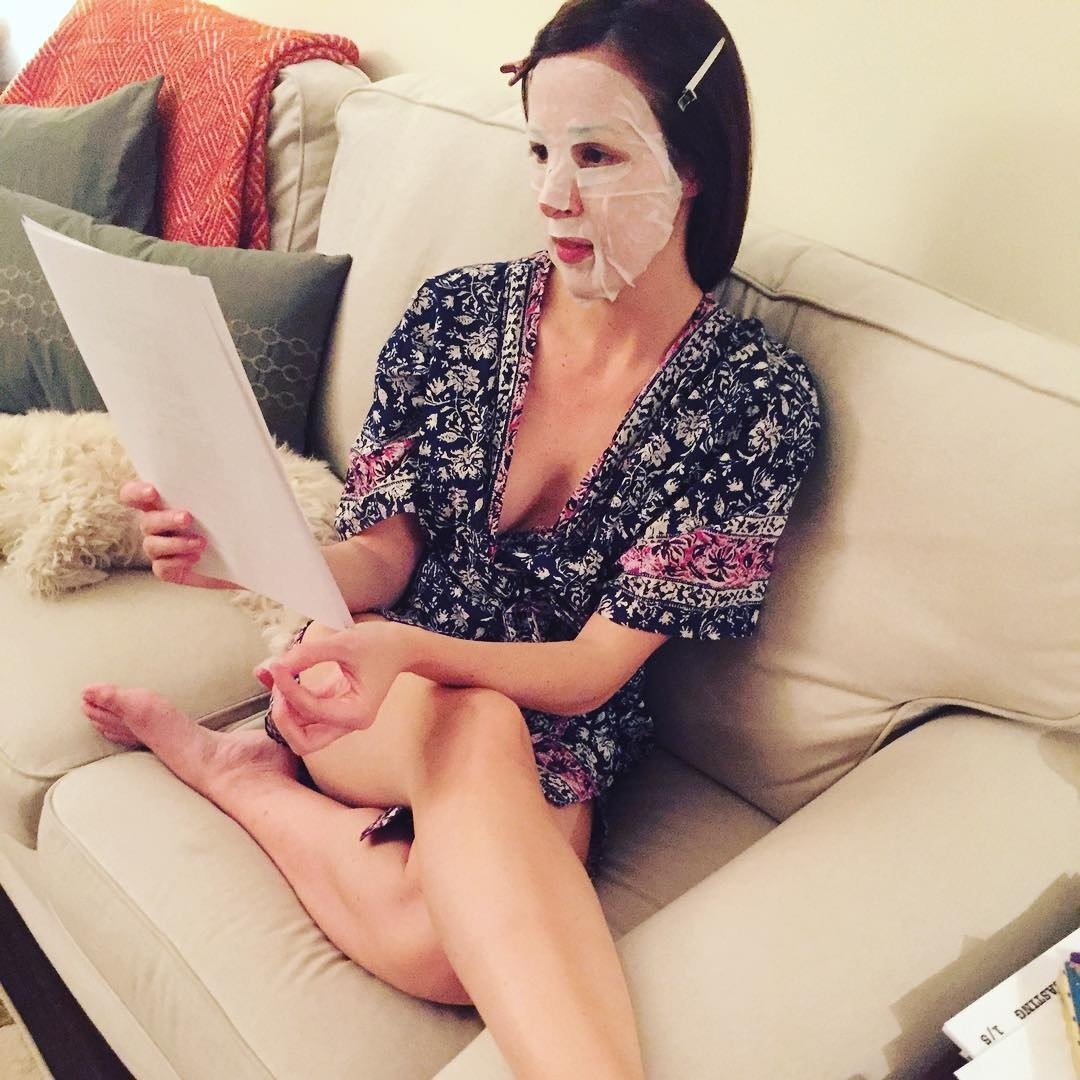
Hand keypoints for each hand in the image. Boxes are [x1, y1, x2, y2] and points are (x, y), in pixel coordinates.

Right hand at [120, 480, 237, 588]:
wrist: (244, 554)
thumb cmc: (231, 521)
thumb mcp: (224, 503)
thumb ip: (213, 490)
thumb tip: (223, 474)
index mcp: (162, 505)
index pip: (132, 495)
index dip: (136, 493)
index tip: (153, 492)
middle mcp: (157, 526)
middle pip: (147, 521)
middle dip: (166, 519)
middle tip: (188, 518)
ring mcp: (161, 549)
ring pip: (152, 545)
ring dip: (176, 543)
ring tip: (201, 543)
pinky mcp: (169, 570)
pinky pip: (162, 568)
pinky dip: (177, 562)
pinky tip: (195, 559)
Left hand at [254, 620, 413, 754]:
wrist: (400, 645)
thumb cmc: (381, 644)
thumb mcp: (345, 642)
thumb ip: (309, 654)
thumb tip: (277, 665)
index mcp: (357, 714)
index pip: (311, 710)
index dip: (288, 688)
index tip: (276, 665)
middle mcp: (348, 723)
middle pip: (303, 741)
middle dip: (283, 718)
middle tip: (276, 687)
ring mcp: (339, 718)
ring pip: (300, 729)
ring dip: (283, 705)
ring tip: (276, 673)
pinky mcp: (332, 706)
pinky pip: (303, 710)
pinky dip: (288, 695)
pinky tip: (278, 673)